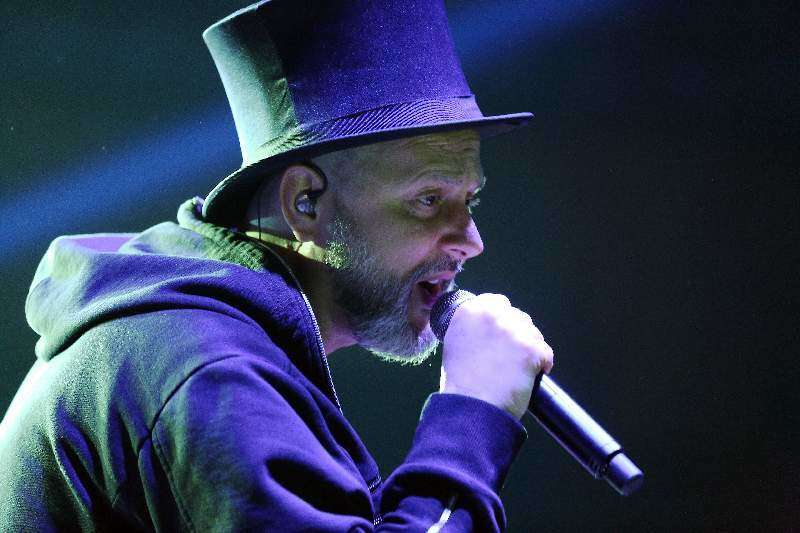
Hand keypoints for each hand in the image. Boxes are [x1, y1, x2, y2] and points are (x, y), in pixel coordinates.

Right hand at [439, 293, 554, 419]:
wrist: (472, 407)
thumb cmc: (460, 383)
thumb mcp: (454, 344)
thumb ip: (470, 329)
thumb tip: (486, 329)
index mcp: (471, 311)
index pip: (496, 301)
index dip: (502, 319)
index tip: (501, 334)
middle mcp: (493, 314)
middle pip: (518, 316)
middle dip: (517, 333)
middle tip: (510, 356)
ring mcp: (514, 331)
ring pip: (533, 333)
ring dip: (530, 348)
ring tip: (518, 369)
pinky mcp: (531, 349)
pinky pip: (545, 353)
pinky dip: (542, 364)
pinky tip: (531, 375)